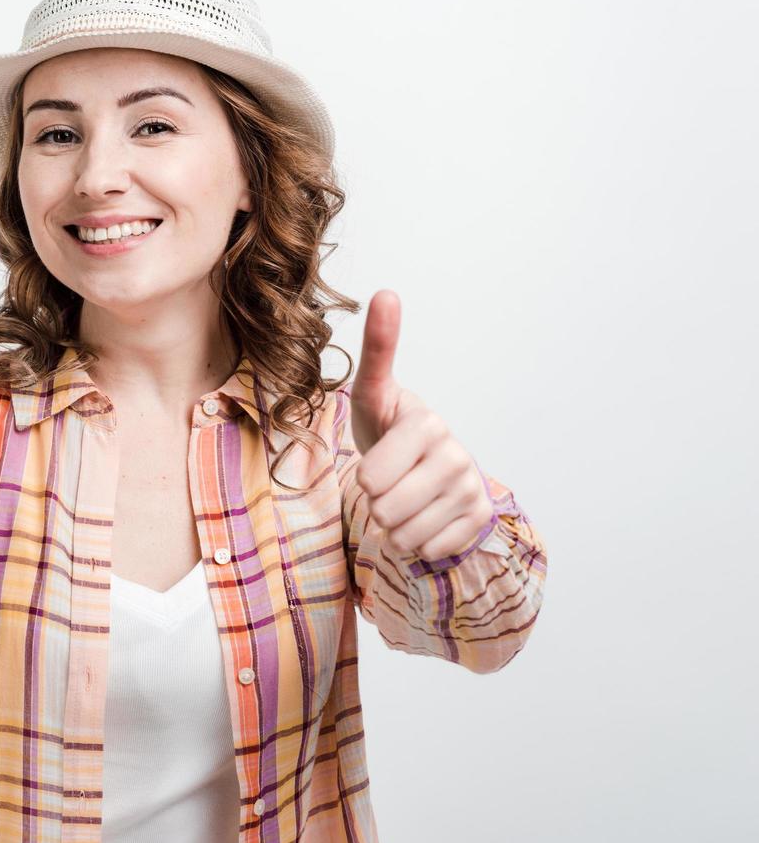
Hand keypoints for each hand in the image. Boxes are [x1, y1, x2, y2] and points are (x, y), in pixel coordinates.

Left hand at [348, 290, 494, 561]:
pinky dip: (417, 541)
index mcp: (427, 423)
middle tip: (386, 483)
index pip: (372, 478)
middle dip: (376, 504)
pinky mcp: (477, 521)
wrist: (424, 468)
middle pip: (386, 509)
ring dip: (394, 525)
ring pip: (405, 534)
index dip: (365, 478)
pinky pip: (427, 550)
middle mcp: (456, 455)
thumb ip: (378, 350)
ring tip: (402, 498)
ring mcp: (470, 489)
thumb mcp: (373, 395)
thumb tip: (386, 292)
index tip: (374, 466)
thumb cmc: (388, 430)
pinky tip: (423, 516)